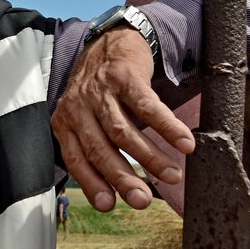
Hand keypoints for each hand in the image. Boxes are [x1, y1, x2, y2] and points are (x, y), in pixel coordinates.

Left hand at [51, 26, 194, 210]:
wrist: (109, 42)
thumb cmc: (98, 92)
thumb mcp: (84, 118)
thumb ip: (93, 149)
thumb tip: (112, 194)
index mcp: (65, 122)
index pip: (75, 159)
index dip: (91, 183)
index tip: (109, 206)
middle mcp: (78, 108)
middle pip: (99, 149)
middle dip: (122, 178)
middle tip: (142, 201)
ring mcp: (100, 91)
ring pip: (123, 131)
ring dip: (149, 157)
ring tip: (171, 176)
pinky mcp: (124, 77)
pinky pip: (147, 106)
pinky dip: (167, 127)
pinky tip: (184, 143)